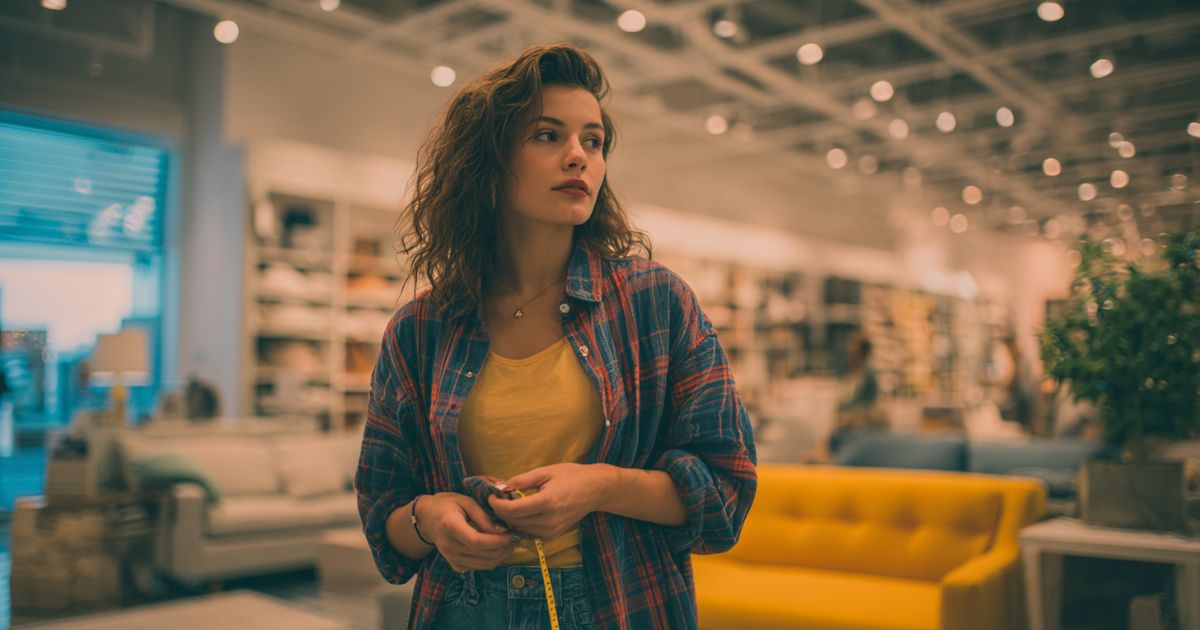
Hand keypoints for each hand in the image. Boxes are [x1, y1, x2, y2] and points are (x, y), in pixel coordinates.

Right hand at [417, 492, 519, 572]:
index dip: (498, 541)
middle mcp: (448, 546)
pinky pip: (478, 567)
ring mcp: (450, 558)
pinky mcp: (454, 565)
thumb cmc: (448, 505)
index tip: (512, 533)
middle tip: (516, 536)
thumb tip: (502, 530)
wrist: (428, 517)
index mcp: (449, 526)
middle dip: (504, 548)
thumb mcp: (466, 502)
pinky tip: (497, 548)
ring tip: (510, 542)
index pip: (476, 541)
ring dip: (501, 555)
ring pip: (483, 564)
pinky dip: (491, 560)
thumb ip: (483, 516)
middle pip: (482, 555)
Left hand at [488, 463, 613, 539]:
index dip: (496, 504)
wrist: (595, 490)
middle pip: (513, 522)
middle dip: (500, 512)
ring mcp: (552, 531)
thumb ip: (523, 480)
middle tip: (495, 499)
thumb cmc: (572, 476)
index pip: (512, 511)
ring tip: (506, 505)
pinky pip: (529, 533)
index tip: (491, 496)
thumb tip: (502, 487)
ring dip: (510, 519)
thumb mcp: (546, 471)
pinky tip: (520, 513)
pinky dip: (521, 525)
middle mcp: (550, 521)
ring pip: (519, 529)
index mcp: (548, 502)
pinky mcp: (553, 536)